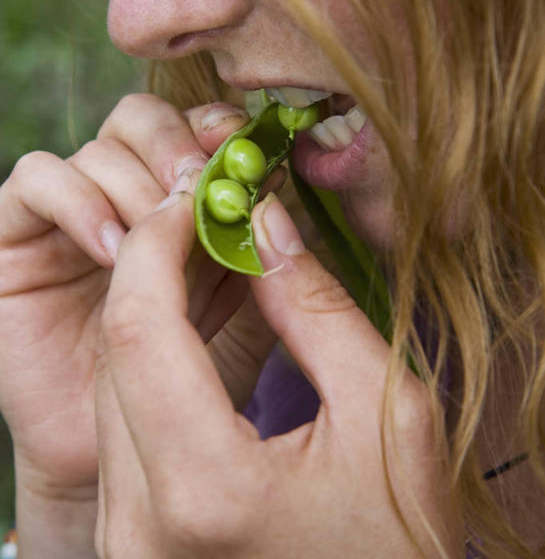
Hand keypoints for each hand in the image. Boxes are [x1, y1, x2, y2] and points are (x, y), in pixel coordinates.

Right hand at [0, 93, 272, 503]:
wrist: (128, 446)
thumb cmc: (197, 370)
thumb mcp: (243, 297)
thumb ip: (255, 239)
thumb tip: (271, 186)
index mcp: (177, 195)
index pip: (189, 124)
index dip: (215, 126)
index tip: (245, 152)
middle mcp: (122, 192)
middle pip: (139, 119)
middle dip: (174, 146)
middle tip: (199, 187)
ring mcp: (69, 212)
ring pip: (94, 149)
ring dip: (134, 185)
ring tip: (158, 240)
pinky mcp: (16, 235)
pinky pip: (34, 179)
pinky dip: (77, 200)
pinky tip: (112, 250)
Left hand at [95, 189, 464, 557]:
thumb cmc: (401, 540)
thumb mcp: (388, 414)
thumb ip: (318, 312)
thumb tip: (264, 228)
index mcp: (208, 489)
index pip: (139, 327)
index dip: (156, 244)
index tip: (193, 199)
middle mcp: (143, 525)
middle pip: (115, 353)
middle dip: (150, 271)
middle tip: (204, 224)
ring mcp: (129, 542)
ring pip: (109, 389)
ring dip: (148, 317)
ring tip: (205, 271)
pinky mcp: (132, 545)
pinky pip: (119, 431)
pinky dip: (150, 367)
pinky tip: (194, 336)